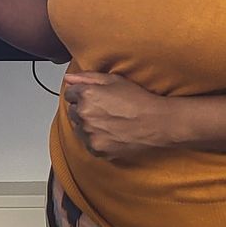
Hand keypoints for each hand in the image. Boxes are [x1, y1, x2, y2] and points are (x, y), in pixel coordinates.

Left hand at [61, 72, 181, 161]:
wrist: (156, 123)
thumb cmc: (138, 100)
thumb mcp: (113, 80)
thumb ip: (87, 77)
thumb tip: (69, 78)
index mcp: (86, 95)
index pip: (69, 93)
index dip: (81, 93)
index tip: (93, 97)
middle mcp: (84, 115)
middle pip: (73, 111)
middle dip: (83, 109)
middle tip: (104, 109)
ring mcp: (89, 134)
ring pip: (78, 127)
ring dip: (87, 124)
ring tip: (108, 121)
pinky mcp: (96, 149)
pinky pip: (87, 142)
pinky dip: (95, 138)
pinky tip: (110, 132)